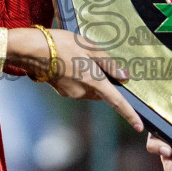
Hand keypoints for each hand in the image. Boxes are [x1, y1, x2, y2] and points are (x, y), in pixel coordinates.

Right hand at [6, 27, 141, 130]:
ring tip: (81, 57)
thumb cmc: (62, 44)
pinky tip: (70, 62)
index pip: (117, 102)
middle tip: (101, 64)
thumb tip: (125, 76)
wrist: (31, 49)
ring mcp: (70, 93)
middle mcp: (83, 92)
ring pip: (89, 90)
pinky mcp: (60, 90)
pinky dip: (79, 78)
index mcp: (94, 82)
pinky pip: (77, 87)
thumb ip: (109, 63)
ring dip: (92, 79)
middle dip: (106, 84)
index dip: (129, 114)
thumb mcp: (90, 47)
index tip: (139, 126)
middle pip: (102, 94)